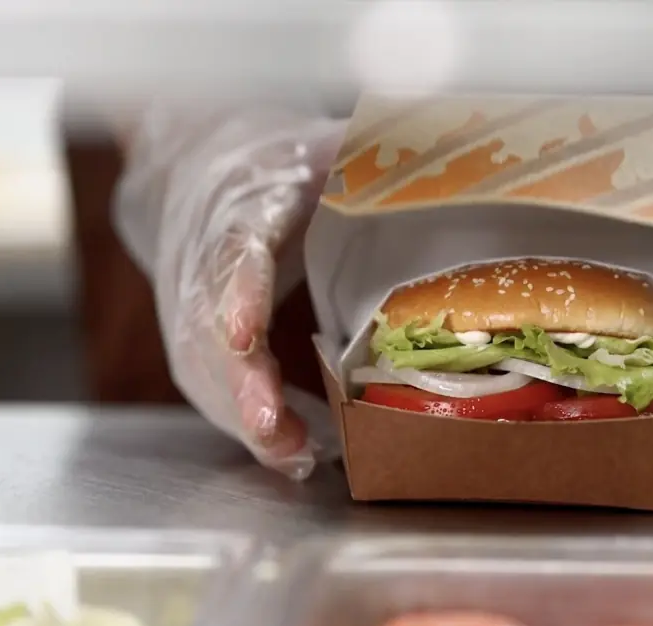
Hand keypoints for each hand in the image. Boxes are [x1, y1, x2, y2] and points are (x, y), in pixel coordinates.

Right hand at [115, 104, 345, 478]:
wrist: (194, 163)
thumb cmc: (279, 160)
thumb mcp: (328, 143)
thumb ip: (382, 156)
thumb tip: (461, 159)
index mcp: (245, 198)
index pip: (236, 245)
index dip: (240, 290)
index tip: (244, 334)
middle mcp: (207, 251)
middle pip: (209, 322)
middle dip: (239, 380)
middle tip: (274, 428)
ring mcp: (191, 297)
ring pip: (202, 361)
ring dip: (242, 413)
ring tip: (292, 455)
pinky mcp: (192, 332)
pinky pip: (208, 381)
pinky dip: (243, 420)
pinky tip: (285, 450)